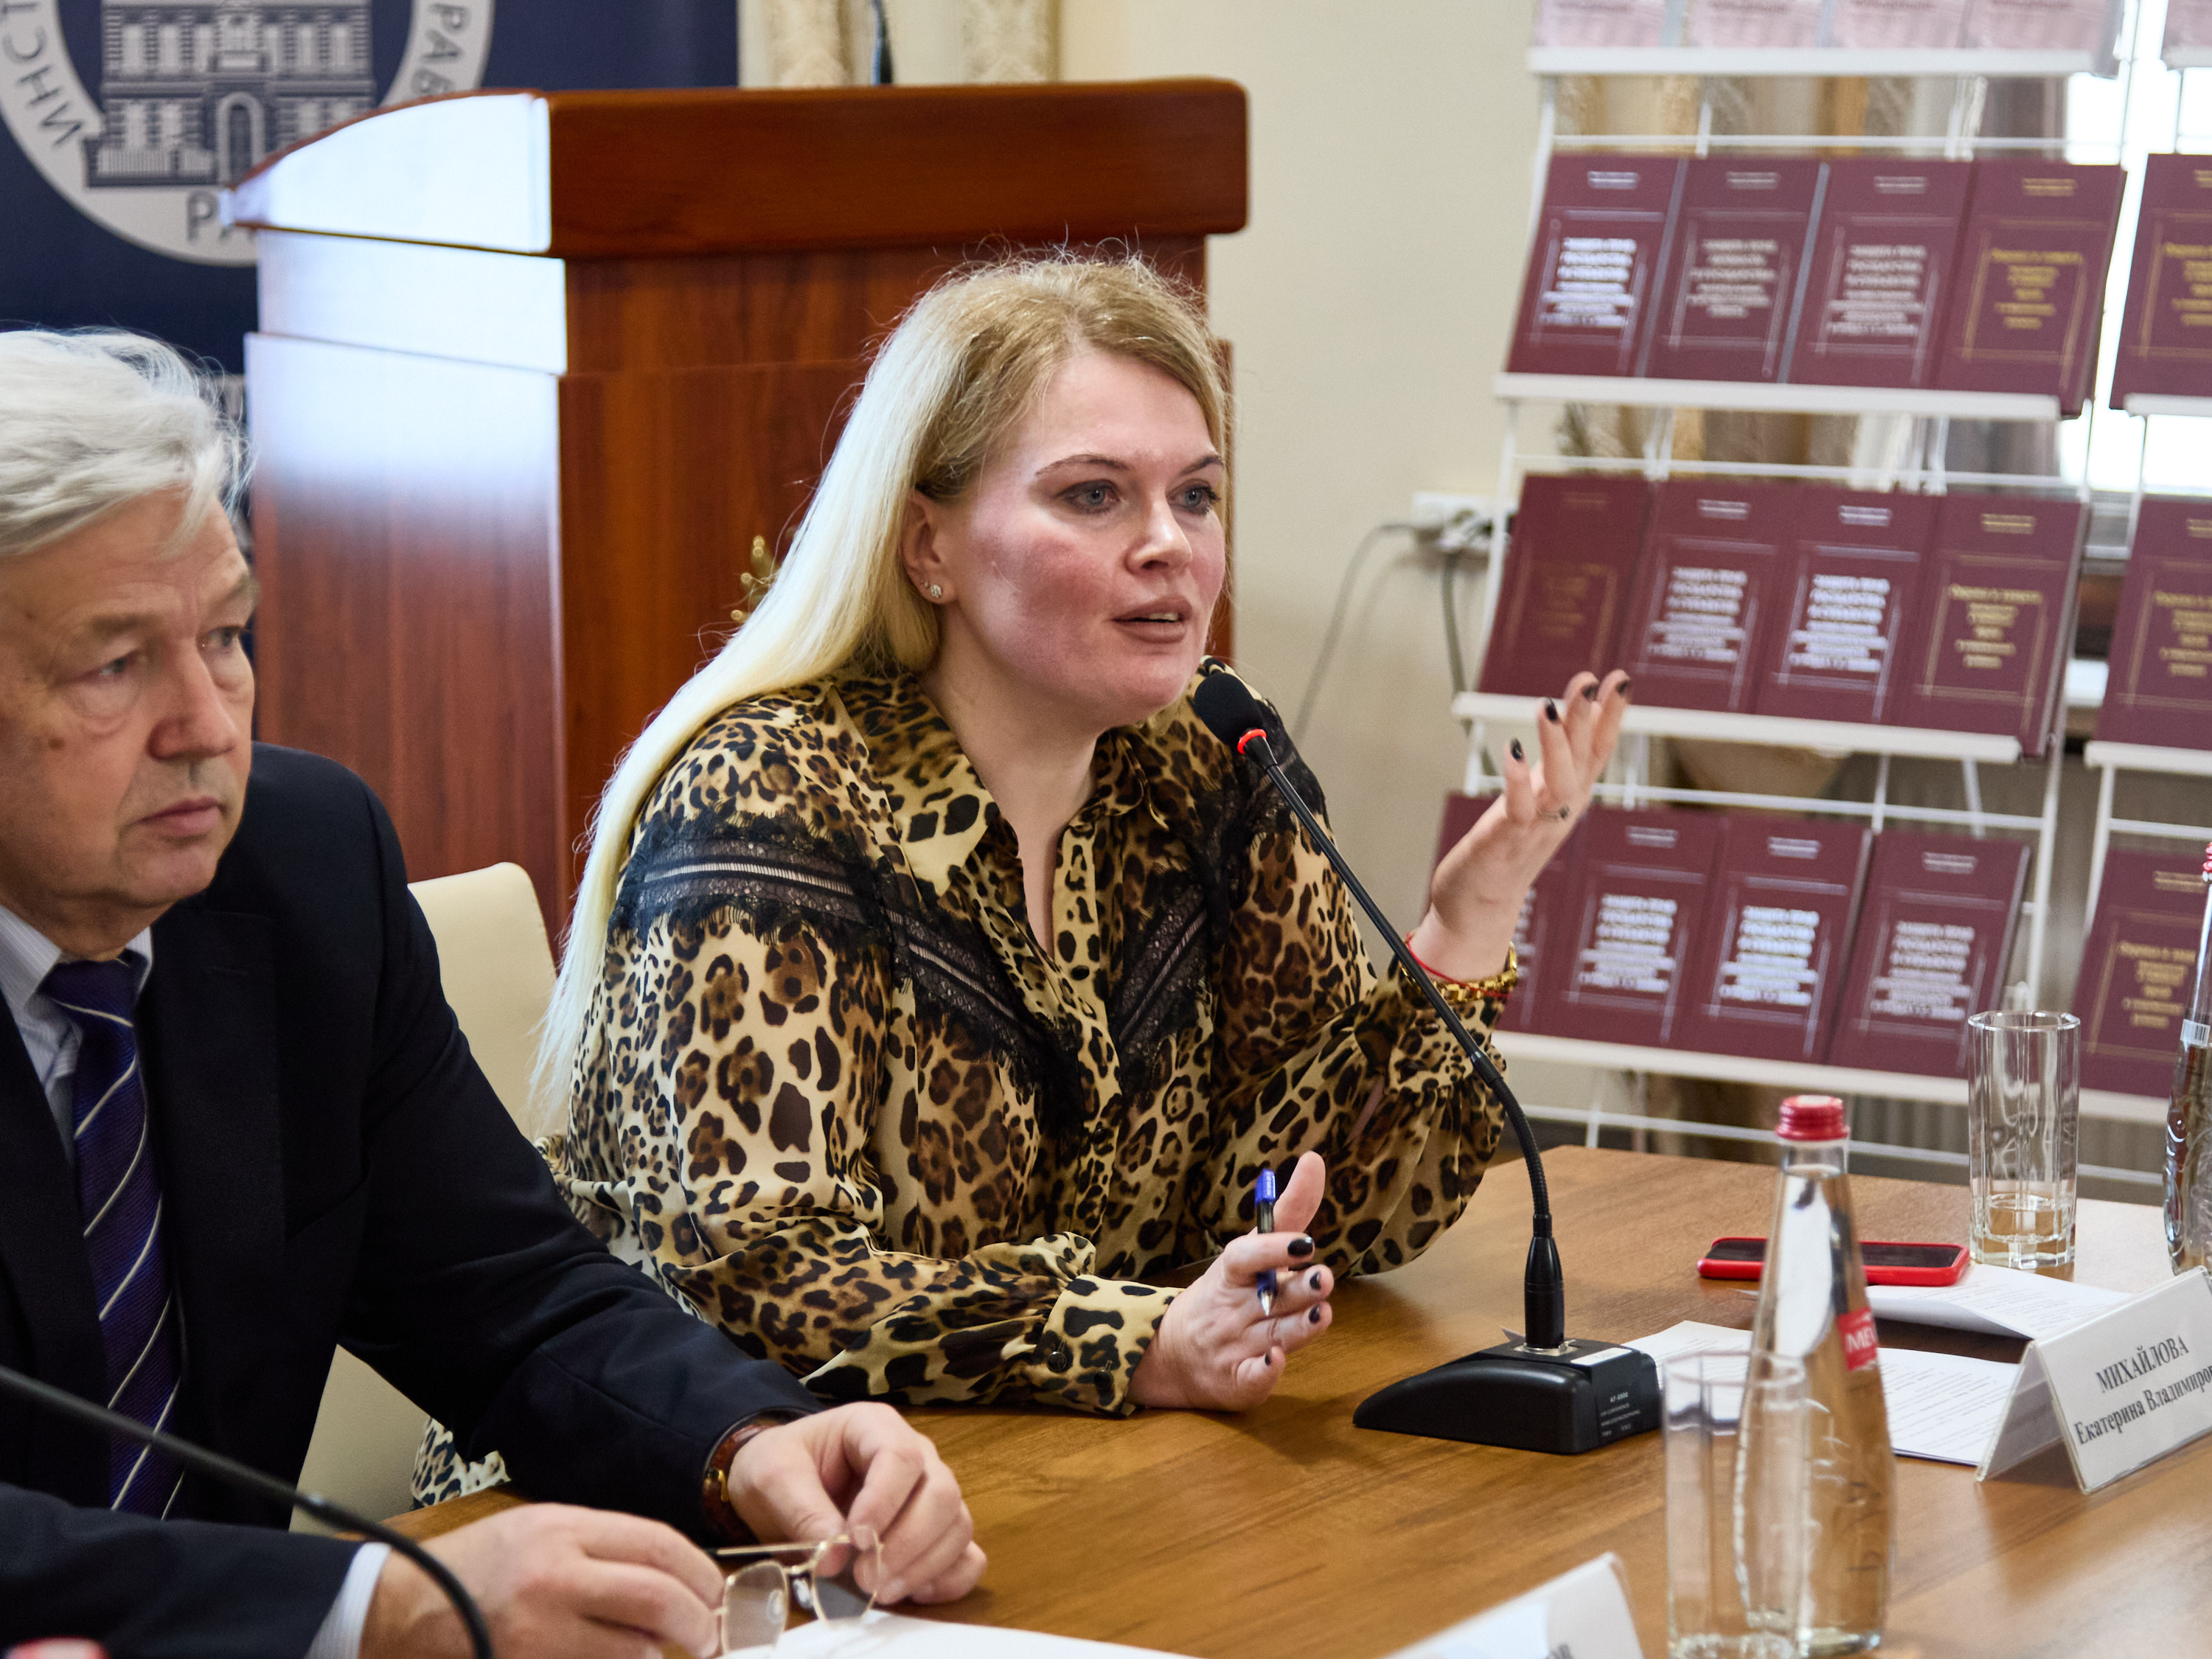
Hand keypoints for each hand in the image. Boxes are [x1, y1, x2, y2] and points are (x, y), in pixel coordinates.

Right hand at [361, 1503, 722, 1658]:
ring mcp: (540, 1630)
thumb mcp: (539, 1530)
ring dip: (659, 1655)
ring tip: (663, 1652)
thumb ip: (603, 1547)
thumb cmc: (474, 1568)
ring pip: (636, 1648)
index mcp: (562, 1529)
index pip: (657, 1543)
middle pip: (657, 1596)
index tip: (716, 1591)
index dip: (700, 1571)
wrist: (402, 1609)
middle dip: (699, 1620)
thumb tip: (673, 1573)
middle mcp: (555, 1575)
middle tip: (710, 1635)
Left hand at [727, 1404, 984, 1607]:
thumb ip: (801, 1510)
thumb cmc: (780, 1467)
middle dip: (908, 1543)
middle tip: (866, 1579)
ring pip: (958, 1525)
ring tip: (879, 1592)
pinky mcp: (934, 1534)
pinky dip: (949, 1579)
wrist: (778, 1484)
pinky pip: (965, 1555)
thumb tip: (834, 1558)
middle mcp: (916, 1456)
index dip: (885, 1502)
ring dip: (925, 1565)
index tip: (856, 1541)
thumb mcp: (773, 1476)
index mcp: (875, 1427)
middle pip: (942, 1493)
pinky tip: (912, 1593)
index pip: (901, 1457)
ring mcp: (929, 1495)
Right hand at [1129, 1152, 1334, 1410]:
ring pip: (1272, 1335)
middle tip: (1322, 1278)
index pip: (1246, 1256)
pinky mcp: (1238, 1382)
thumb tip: (1315, 1160)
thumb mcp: (1250, 1251)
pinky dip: (1263, 1372)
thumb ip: (1288, 1213)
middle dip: (1297, 1289)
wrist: (1171, 1355)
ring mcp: (1233, 1346)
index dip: (1273, 1248)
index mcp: (1231, 1274)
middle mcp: (1233, 1308)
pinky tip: (1276, 1361)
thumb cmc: (1224, 1295)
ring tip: (1321, 1312)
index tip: (1305, 1242)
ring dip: (1297, 1326)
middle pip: (1269, 1298)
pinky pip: (1251, 1378)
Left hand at [1411, 669, 1628, 979]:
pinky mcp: (1506, 843)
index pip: (1599, 749)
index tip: (1621, 677)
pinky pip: (1518, 810)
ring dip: (1555, 745)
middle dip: (1588, 719)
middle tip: (1591, 680)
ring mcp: (1536, 828)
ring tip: (1548, 706)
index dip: (1612, 714)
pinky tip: (1512, 750)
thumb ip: (1559, 758)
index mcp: (1570, 796)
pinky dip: (1517, 780)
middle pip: (1583, 760)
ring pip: (1558, 784)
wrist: (1480, 907)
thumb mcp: (1538, 794)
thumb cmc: (1507, 845)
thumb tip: (1580, 710)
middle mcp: (1561, 811)